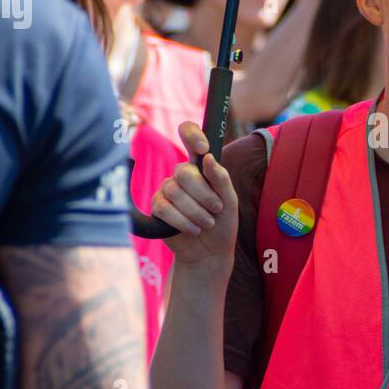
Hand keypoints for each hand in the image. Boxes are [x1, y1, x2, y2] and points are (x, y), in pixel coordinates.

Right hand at [151, 122, 238, 266]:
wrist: (210, 252)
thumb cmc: (222, 223)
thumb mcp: (230, 201)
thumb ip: (221, 179)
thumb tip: (208, 157)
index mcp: (201, 166)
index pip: (189, 136)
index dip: (192, 135)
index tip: (204, 149)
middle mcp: (182, 175)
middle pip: (184, 172)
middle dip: (204, 195)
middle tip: (215, 209)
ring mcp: (167, 190)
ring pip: (175, 192)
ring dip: (196, 212)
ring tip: (207, 223)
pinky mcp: (157, 208)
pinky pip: (165, 208)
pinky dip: (183, 222)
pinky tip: (194, 229)